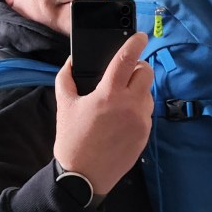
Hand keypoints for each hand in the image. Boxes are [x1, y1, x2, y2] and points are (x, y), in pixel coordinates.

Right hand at [53, 32, 153, 195]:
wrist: (83, 176)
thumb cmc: (72, 139)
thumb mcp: (64, 104)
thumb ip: (67, 77)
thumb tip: (73, 60)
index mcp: (108, 94)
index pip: (127, 59)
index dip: (135, 43)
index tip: (140, 36)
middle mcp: (129, 105)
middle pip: (146, 73)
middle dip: (137, 67)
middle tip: (125, 73)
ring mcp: (140, 121)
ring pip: (148, 92)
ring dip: (137, 89)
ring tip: (119, 99)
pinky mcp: (145, 134)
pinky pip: (146, 112)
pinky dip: (137, 108)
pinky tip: (121, 118)